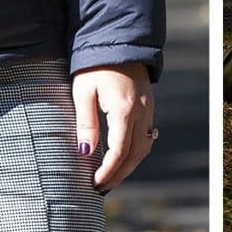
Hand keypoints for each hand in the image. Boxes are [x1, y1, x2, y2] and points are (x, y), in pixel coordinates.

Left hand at [73, 63, 155, 191]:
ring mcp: (148, 109)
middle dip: (119, 174)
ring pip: (144, 147)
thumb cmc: (94, 66)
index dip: (108, 171)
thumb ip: (85, 123)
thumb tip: (84, 152)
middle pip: (136, 154)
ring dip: (129, 166)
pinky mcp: (148, 106)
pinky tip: (122, 159)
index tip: (94, 183)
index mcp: (123, 109)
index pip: (119, 150)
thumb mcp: (83, 92)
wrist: (119, 43)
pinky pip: (147, 136)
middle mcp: (141, 111)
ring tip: (111, 178)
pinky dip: (136, 152)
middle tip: (101, 188)